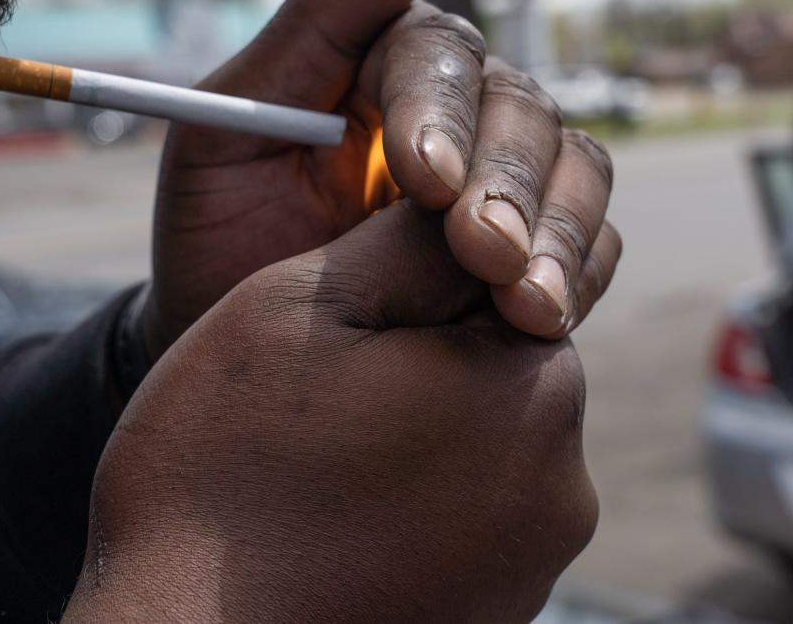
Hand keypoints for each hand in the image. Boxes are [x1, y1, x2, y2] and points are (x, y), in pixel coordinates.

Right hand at [69, 202, 597, 622]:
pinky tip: (331, 519)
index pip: (503, 277)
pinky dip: (407, 506)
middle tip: (315, 399)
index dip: (409, 284)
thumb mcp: (305, 303)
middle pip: (494, 364)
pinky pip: (462, 518)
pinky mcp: (495, 614)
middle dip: (417, 359)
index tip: (339, 322)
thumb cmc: (229, 468)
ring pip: (475, 441)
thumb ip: (411, 238)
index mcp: (533, 388)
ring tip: (314, 465)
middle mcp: (563, 486)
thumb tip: (470, 211)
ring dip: (410, 433)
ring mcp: (532, 564)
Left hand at [139, 0, 620, 363]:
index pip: (438, 57)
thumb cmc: (217, 232)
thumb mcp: (231, 126)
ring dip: (559, 233)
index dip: (441, 111)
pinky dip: (578, 275)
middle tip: (483, 255)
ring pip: (575, 170)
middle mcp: (458, 112)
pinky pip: (590, 247)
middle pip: (521, 111)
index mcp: (383, 65)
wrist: (234, 357)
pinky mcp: (531, 254)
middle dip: (507, 185)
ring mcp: (501, 183)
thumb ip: (317, 19)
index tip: (427, 180)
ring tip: (528, 306)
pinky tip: (543, 319)